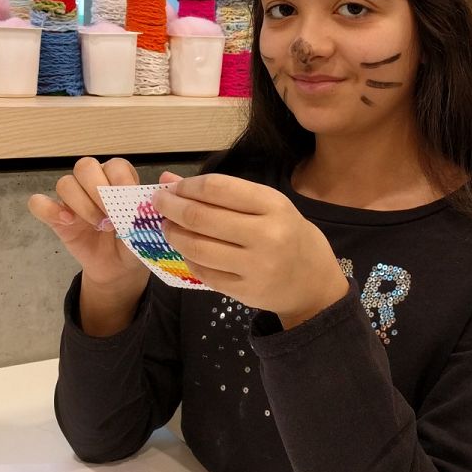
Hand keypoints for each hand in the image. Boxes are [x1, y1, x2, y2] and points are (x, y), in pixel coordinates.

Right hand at [28, 156, 149, 291]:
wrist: (117, 267)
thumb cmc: (132, 242)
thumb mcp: (144, 230)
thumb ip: (142, 216)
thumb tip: (141, 204)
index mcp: (118, 179)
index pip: (115, 165)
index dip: (121, 180)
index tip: (128, 201)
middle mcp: (93, 183)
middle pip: (85, 166)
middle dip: (98, 189)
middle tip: (111, 214)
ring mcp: (72, 199)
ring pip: (65, 183)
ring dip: (82, 204)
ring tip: (99, 224)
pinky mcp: (55, 217)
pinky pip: (38, 203)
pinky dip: (50, 210)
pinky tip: (68, 222)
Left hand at [152, 173, 348, 327]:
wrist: (313, 282)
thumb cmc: (288, 234)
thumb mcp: (266, 206)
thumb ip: (223, 193)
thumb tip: (169, 179)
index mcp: (274, 205)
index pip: (217, 188)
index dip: (187, 186)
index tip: (173, 187)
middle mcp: (267, 235)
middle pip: (202, 217)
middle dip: (171, 207)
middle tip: (158, 203)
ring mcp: (256, 267)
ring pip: (197, 247)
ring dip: (174, 234)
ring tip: (168, 226)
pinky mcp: (245, 292)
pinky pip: (204, 272)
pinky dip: (188, 258)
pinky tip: (186, 249)